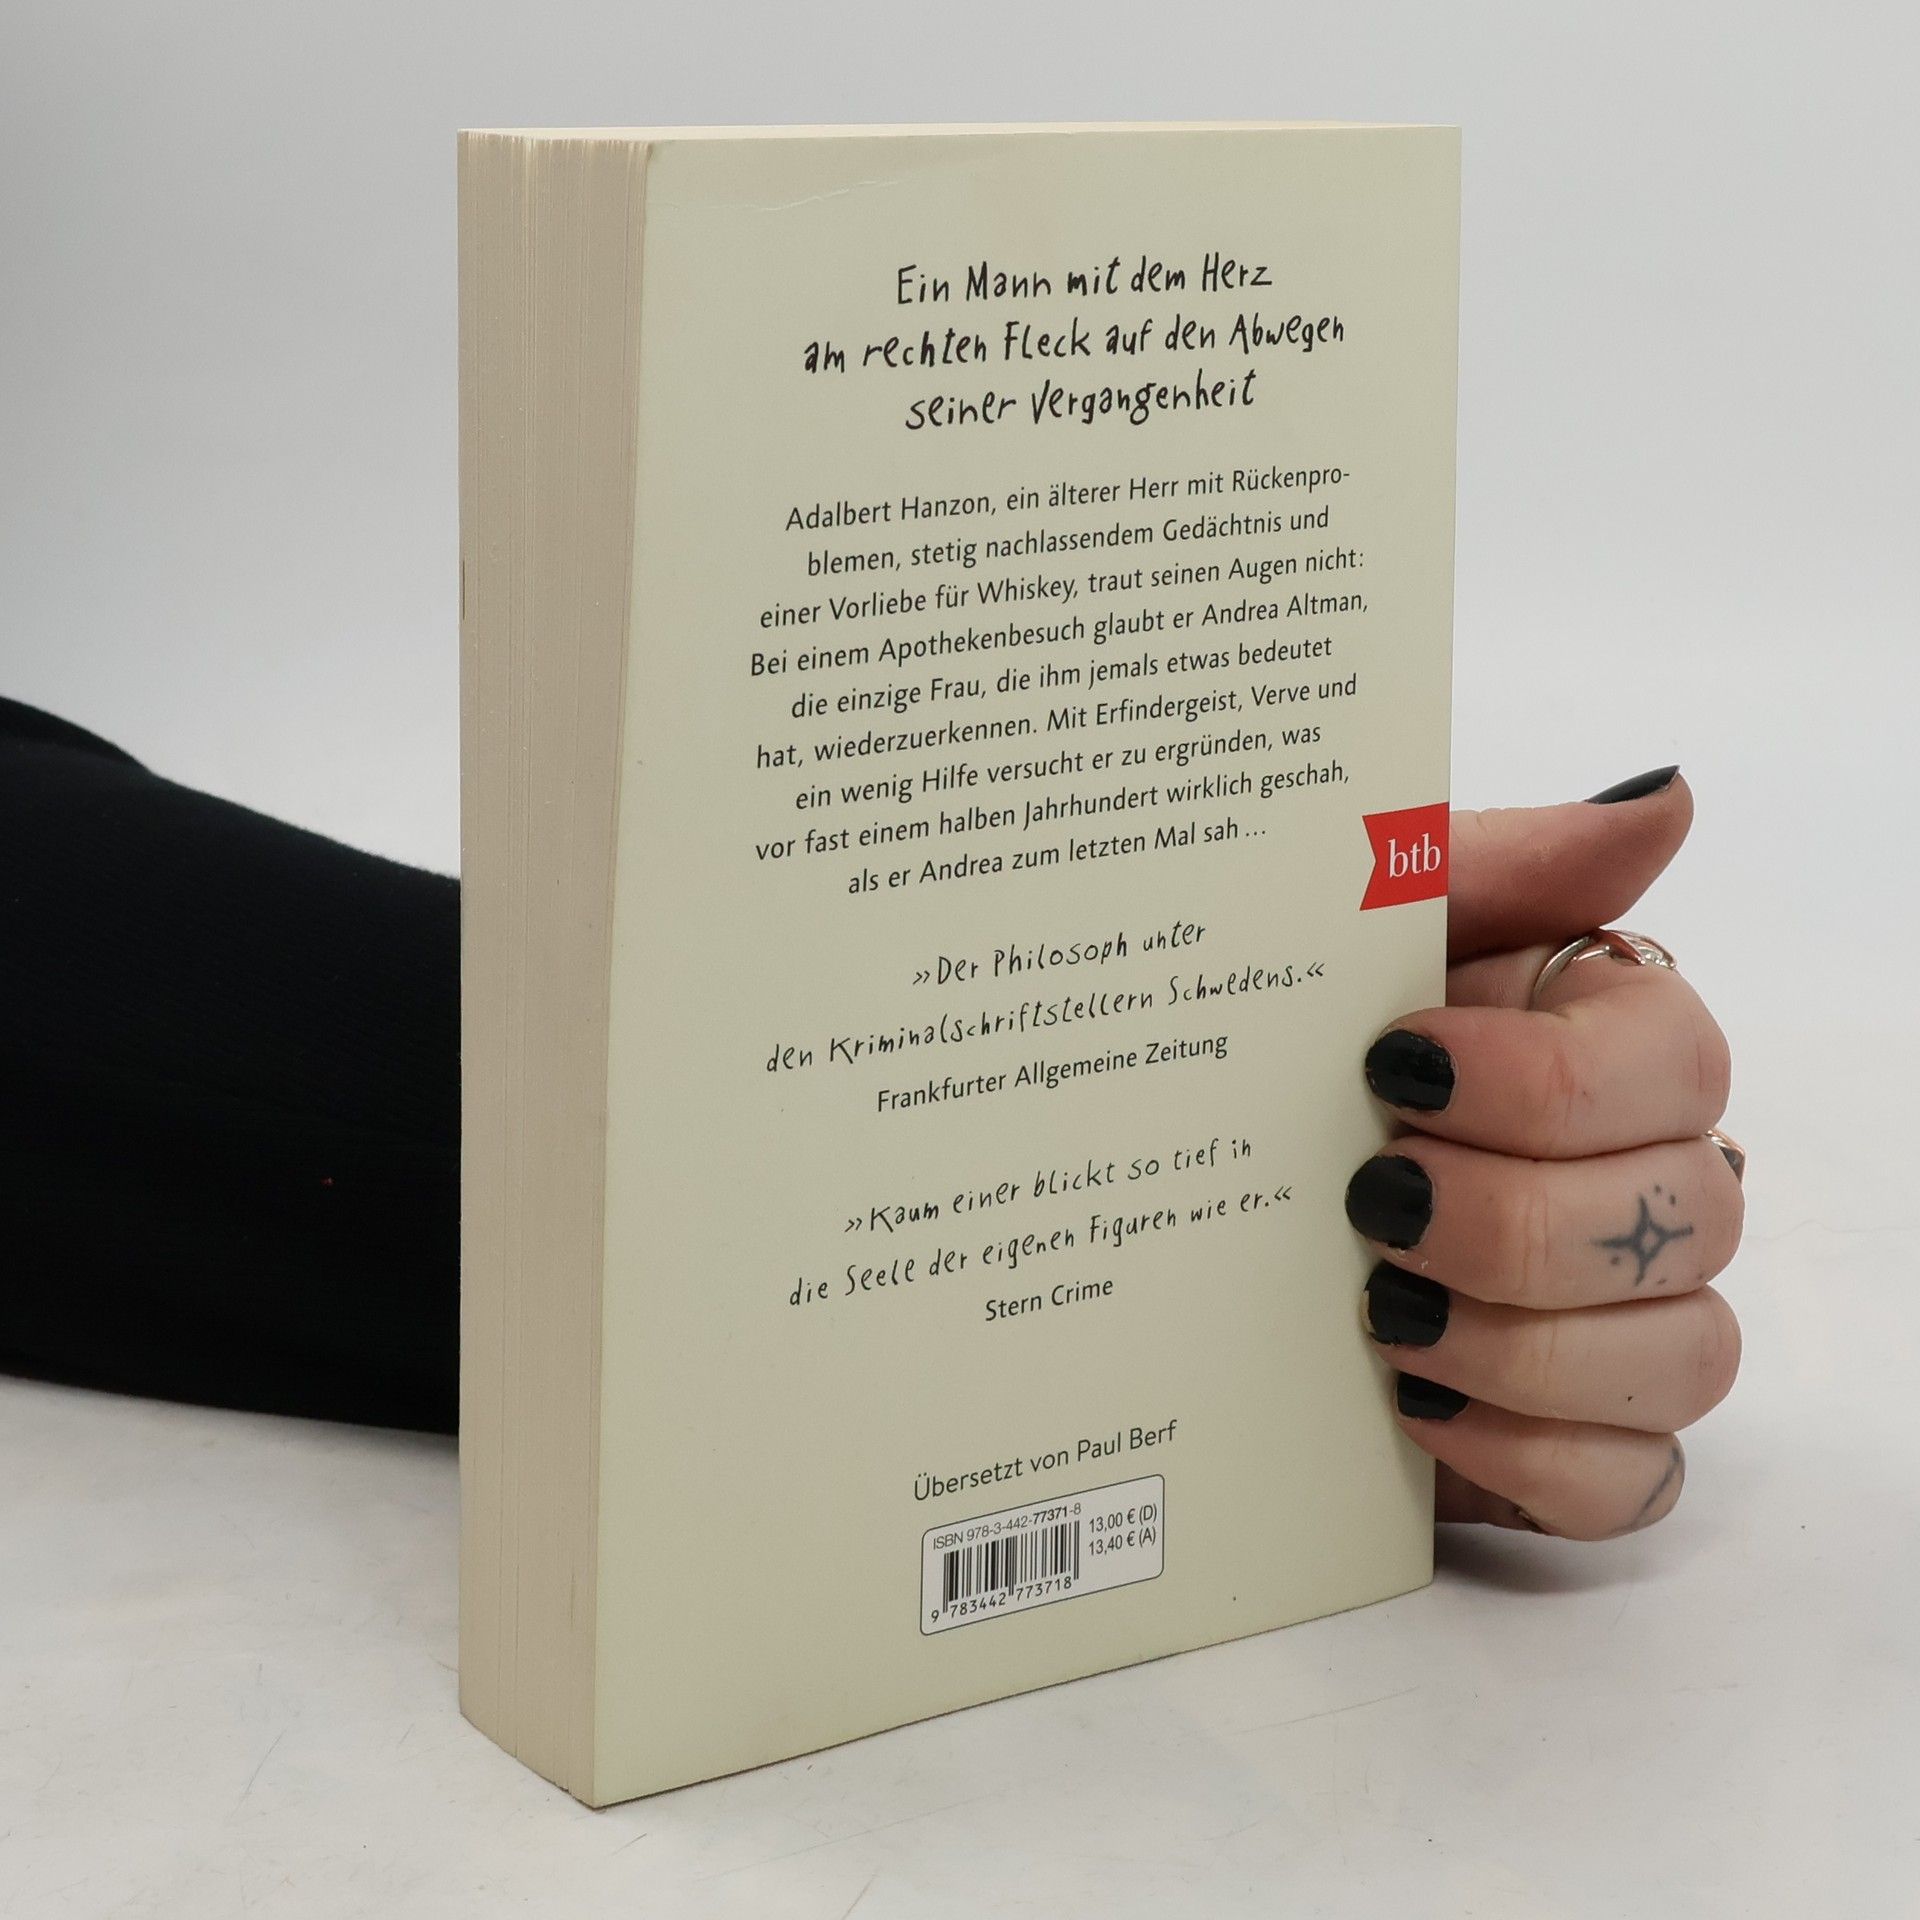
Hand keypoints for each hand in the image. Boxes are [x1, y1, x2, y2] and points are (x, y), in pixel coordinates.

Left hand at [1350, 767, 1742, 1537]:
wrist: (1203, 1191)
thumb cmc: (1295, 1044)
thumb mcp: (1361, 934)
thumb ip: (1501, 861)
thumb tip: (1665, 795)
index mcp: (1605, 1047)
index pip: (1677, 1062)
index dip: (1548, 1081)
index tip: (1394, 1067)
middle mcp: (1648, 1179)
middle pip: (1692, 1217)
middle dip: (1513, 1219)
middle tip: (1370, 1199)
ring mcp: (1631, 1319)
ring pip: (1686, 1357)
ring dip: (1519, 1340)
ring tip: (1380, 1310)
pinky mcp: (1584, 1441)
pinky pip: (1633, 1482)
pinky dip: (1527, 1454)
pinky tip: (1412, 1406)